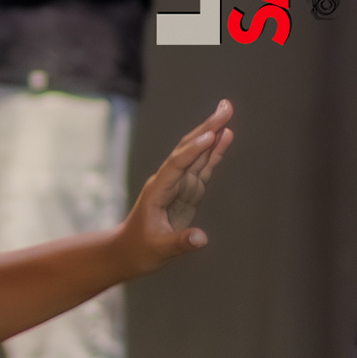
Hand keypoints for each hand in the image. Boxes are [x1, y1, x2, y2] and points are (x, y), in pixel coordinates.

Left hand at [117, 101, 233, 275]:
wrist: (129, 250)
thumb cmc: (140, 250)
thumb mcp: (159, 249)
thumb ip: (180, 243)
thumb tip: (201, 238)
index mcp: (158, 190)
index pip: (176, 166)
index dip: (194, 151)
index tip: (211, 135)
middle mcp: (168, 181)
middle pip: (188, 149)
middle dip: (206, 128)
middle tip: (225, 107)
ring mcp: (179, 184)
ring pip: (197, 153)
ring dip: (212, 132)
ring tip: (227, 112)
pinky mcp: (188, 190)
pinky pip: (204, 166)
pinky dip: (215, 151)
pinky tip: (226, 135)